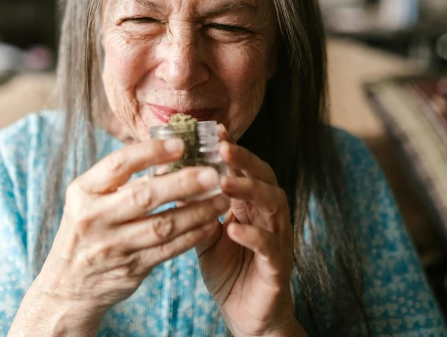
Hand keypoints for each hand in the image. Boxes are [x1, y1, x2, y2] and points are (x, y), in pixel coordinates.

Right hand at [10, 138, 229, 334]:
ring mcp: (112, 246)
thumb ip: (123, 180)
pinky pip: (168, 250)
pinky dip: (192, 237)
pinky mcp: (130, 269)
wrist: (68, 286)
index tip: (181, 143)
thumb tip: (168, 154)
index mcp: (83, 191)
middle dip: (183, 183)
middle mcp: (94, 218)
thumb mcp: (90, 200)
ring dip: (196, 212)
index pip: (119, 164)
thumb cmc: (88, 230)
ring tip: (222, 199)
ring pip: (162, 226)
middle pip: (145, 196)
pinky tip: (210, 225)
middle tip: (212, 174)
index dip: (151, 152)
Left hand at [195, 125, 302, 336]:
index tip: (215, 130)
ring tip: (225, 183)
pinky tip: (234, 228)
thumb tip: (168, 177)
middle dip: (244, 161)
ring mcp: (277, 240)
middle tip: (223, 147)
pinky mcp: (278, 267)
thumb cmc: (229, 269)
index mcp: (252, 205)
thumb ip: (195, 207)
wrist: (247, 315)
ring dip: (249, 191)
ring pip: (273, 205)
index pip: (246, 169)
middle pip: (265, 178)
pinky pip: (270, 246)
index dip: (233, 149)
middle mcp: (269, 216)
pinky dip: (254, 235)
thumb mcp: (206, 233)